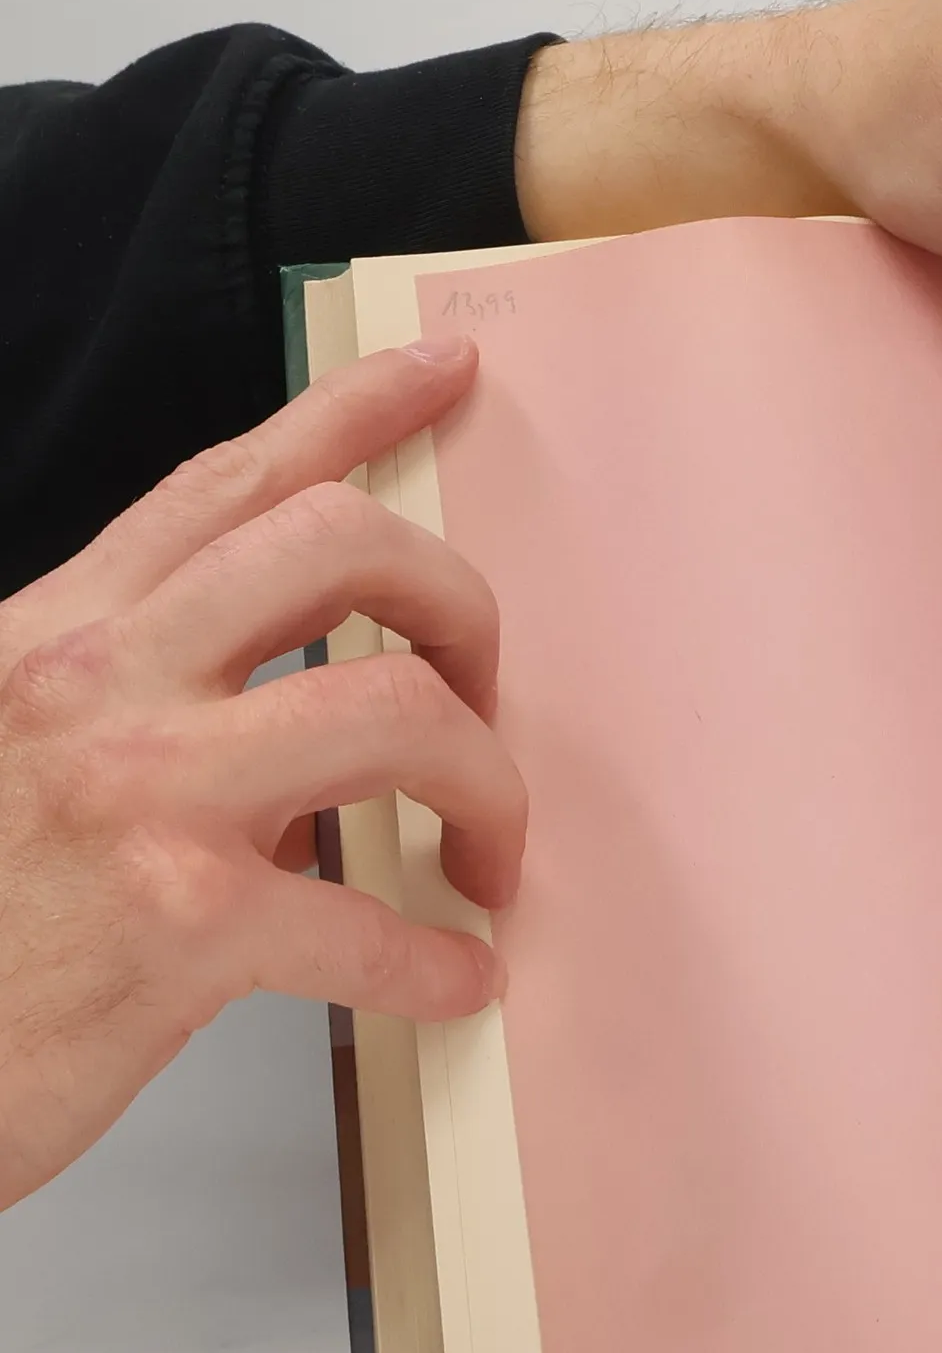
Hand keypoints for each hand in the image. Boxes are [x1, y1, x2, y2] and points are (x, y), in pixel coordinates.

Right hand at [0, 340, 523, 1210]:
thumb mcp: (28, 748)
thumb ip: (150, 696)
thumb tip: (315, 696)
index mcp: (67, 631)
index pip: (230, 480)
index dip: (353, 410)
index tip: (447, 373)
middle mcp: (98, 680)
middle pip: (339, 544)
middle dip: (458, 605)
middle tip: (484, 692)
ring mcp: (138, 793)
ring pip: (394, 707)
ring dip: (485, 782)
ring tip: (484, 851)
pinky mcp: (175, 922)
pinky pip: (369, 923)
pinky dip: (436, 962)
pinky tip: (453, 979)